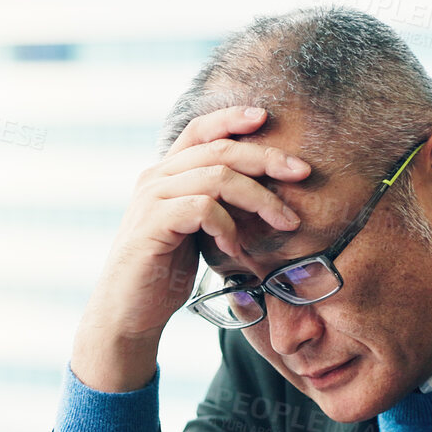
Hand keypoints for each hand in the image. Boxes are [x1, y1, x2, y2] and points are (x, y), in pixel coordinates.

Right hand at [73, 106, 312, 391]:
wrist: (129, 313)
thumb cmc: (165, 273)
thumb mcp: (196, 231)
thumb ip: (216, 204)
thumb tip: (262, 189)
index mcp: (165, 173)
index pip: (199, 129)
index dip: (232, 118)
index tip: (266, 117)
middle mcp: (155, 178)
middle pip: (219, 149)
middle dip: (267, 157)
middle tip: (303, 172)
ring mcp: (152, 200)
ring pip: (217, 177)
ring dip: (260, 197)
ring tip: (284, 221)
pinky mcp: (152, 225)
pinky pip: (203, 209)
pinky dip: (228, 225)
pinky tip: (236, 247)